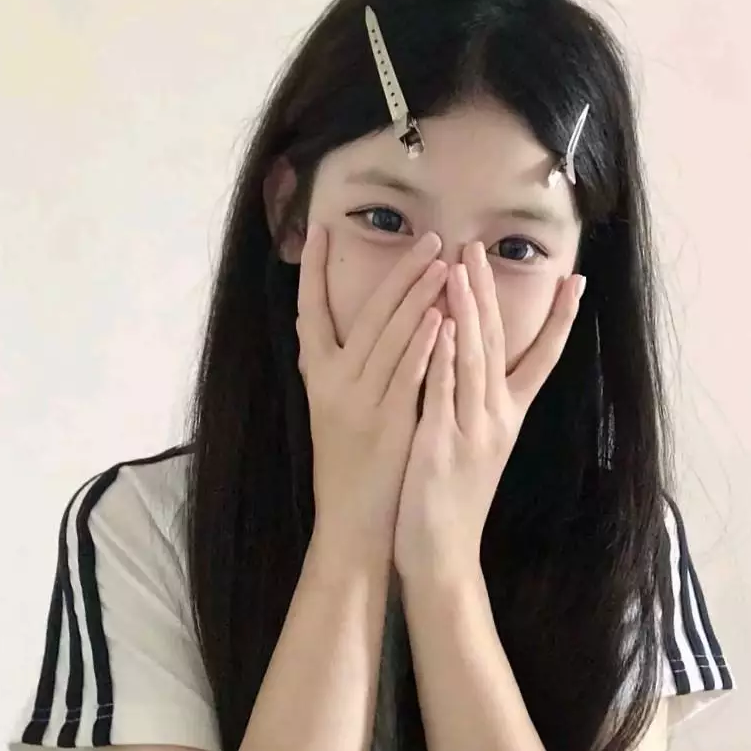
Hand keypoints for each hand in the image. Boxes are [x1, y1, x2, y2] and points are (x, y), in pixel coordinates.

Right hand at [297, 221, 447, 565]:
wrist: (351, 520)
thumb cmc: (345, 463)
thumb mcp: (327, 410)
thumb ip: (327, 367)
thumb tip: (314, 325)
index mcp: (317, 376)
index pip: (308, 311)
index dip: (311, 270)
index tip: (319, 230)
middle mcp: (333, 382)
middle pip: (365, 314)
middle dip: (397, 273)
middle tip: (430, 238)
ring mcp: (359, 401)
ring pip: (388, 337)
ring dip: (416, 296)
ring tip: (442, 261)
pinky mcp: (385, 422)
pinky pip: (405, 374)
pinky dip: (422, 342)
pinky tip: (440, 315)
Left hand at [393, 241, 585, 582]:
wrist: (443, 555)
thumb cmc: (456, 497)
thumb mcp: (480, 445)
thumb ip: (481, 403)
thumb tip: (477, 360)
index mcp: (509, 417)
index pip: (544, 359)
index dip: (561, 320)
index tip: (575, 280)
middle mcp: (498, 418)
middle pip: (500, 344)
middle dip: (491, 293)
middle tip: (479, 247)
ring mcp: (472, 431)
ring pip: (475, 360)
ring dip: (469, 312)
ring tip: (461, 268)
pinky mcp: (441, 445)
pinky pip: (444, 394)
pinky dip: (445, 358)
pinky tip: (440, 326)